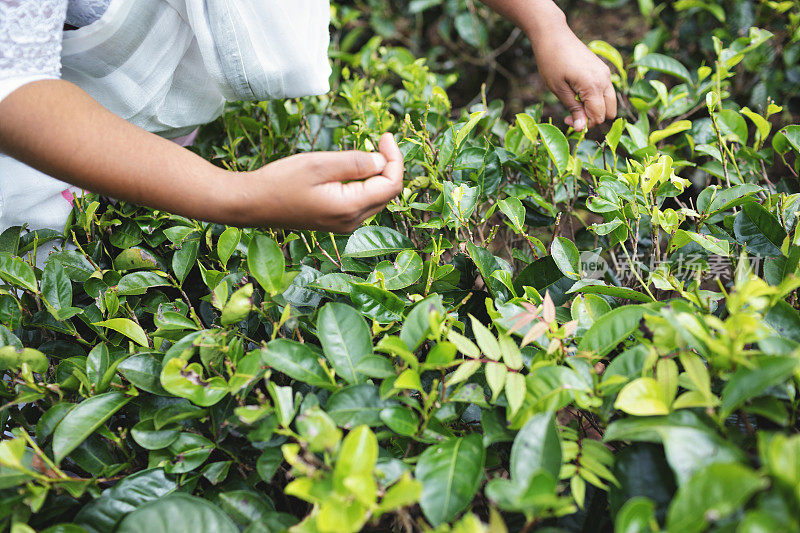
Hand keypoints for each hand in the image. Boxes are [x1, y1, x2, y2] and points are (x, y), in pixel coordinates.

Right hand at [233, 133, 403, 232]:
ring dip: (377, 174)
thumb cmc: (280, 182)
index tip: (384, 135)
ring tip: (367, 151)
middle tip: (379, 140)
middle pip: (387, 193)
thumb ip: (354, 162)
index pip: (391, 185)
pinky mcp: (335, 221)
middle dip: (390, 166)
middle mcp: (351, 222)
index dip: (395, 158)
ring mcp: (344, 224)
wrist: (252, 204)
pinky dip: (365, 183)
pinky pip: (361, 202)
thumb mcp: (319, 165)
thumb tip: (382, 160)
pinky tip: (353, 168)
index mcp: (350, 208)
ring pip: (376, 198)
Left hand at [531, 26, 615, 130]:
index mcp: (593, 85)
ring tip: (575, 104)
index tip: (567, 121)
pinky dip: (596, 98)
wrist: (554, 35)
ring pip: (610, 102)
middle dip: (592, 118)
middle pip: (609, 112)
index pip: (598, 116)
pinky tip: (578, 94)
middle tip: (572, 115)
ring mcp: (605, 73)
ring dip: (595, 108)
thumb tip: (581, 128)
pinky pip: (606, 91)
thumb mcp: (558, 89)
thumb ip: (573, 109)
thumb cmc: (551, 61)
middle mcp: (604, 79)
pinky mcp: (602, 69)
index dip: (584, 124)